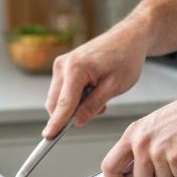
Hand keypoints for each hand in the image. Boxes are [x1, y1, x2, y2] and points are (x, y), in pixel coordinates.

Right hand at [42, 19, 150, 137]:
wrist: (128, 38)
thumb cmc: (125, 57)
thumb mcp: (114, 86)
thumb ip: (93, 106)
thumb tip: (77, 122)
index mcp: (76, 68)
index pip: (63, 104)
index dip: (56, 124)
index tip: (48, 138)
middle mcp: (63, 65)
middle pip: (55, 103)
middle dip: (70, 114)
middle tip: (100, 109)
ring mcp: (61, 64)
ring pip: (58, 98)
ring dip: (74, 106)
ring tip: (100, 97)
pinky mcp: (64, 66)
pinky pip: (63, 90)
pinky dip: (74, 98)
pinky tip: (94, 91)